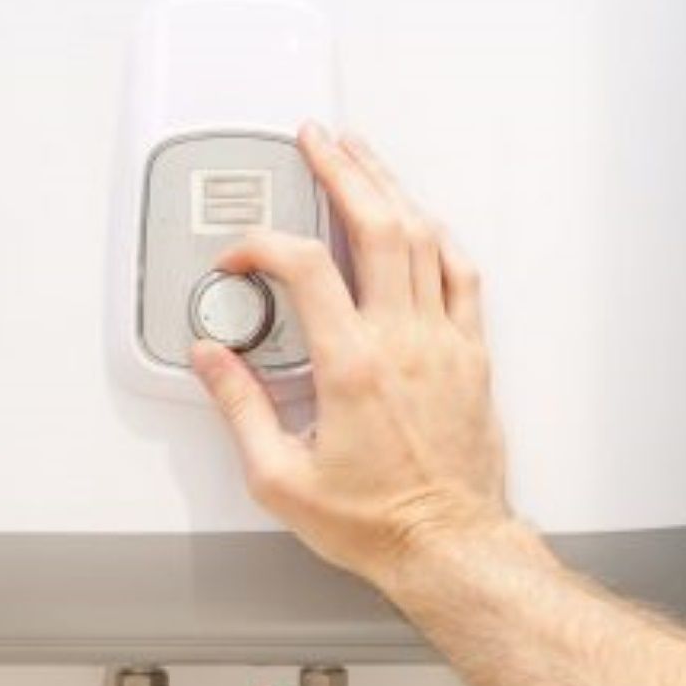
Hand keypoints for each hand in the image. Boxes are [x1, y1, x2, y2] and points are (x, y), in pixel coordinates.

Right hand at [190, 123, 510, 590]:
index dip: (263, 246)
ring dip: (391, 188)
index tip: (239, 260)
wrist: (448, 545)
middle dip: (342, 171)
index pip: (308, 267)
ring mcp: (446, 343)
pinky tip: (423, 220)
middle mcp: (405, 343)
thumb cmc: (376, 522)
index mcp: (353, 368)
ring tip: (363, 158)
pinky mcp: (472, 356)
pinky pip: (462, 275)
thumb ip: (239, 408)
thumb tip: (212, 360)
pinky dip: (439, 236)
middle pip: (378, 225)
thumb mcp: (280, 479)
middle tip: (316, 140)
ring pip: (425, 238)